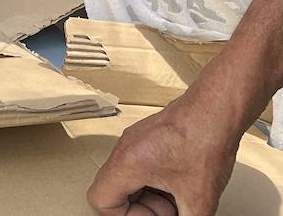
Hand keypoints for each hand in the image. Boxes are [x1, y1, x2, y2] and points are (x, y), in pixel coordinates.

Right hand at [87, 88, 240, 215]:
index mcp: (126, 164)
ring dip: (149, 196)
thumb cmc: (205, 141)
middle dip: (141, 209)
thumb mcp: (199, 199)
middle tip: (169, 211)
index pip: (100, 200)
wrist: (216, 111)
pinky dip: (154, 182)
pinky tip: (179, 184)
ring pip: (126, 180)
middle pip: (113, 191)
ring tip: (178, 198)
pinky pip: (138, 167)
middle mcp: (123, 150)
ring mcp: (133, 142)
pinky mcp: (146, 139)